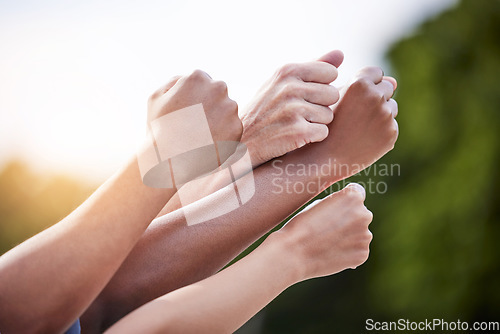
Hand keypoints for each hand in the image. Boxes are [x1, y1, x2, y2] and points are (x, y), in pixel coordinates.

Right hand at [140, 70, 241, 187]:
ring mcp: (230, 108)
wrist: (170, 160)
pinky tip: (208, 145)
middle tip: (194, 126)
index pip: (203, 83)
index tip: (187, 113)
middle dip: (209, 107)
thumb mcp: (156, 97)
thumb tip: (187, 78)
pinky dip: (223, 137)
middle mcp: (218, 88)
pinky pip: (232, 131)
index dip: (194, 99)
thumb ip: (174, 82)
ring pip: (227, 113)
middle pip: (218, 95)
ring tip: (200, 137)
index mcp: (198, 77)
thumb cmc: (159, 129)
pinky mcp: (237, 127)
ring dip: (218, 122)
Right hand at [240, 50, 343, 166]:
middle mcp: (290, 87)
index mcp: (287, 71)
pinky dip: (312, 138)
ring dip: (315, 123)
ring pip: (329, 115)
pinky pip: (323, 132)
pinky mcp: (297, 131)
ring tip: (293, 125)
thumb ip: (313, 67)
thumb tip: (341, 53)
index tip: (304, 96)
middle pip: (332, 95)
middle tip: (297, 114)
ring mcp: (293, 110)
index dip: (321, 87)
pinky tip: (294, 137)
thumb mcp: (282, 83)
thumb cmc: (265, 112)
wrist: (241, 143)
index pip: (330, 73)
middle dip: (320, 106)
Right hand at [273, 183, 372, 280]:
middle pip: (360, 214)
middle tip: (328, 228)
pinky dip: (348, 251)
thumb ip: (338, 204)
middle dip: (349, 219)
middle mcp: (364, 214)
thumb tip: (352, 214)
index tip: (334, 209)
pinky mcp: (363, 254)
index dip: (344, 200)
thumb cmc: (301, 226)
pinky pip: (358, 249)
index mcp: (353, 197)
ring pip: (360, 233)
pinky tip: (331, 252)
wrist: (294, 252)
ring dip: (349, 236)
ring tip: (328, 242)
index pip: (357, 193)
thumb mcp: (320, 203)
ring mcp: (365, 236)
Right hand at [324, 67, 397, 176]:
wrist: (325, 158)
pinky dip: (381, 131)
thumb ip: (364, 84)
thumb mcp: (337, 98)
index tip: (353, 98)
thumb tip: (395, 82)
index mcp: (359, 84)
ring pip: (391, 107)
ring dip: (380, 113)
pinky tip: (363, 138)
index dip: (365, 84)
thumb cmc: (326, 124)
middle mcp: (375, 97)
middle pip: (387, 87)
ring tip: (358, 126)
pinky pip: (391, 125)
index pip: (376, 72)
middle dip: (376, 97)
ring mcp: (385, 116)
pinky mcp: (391, 133)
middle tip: (356, 113)